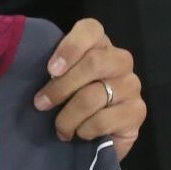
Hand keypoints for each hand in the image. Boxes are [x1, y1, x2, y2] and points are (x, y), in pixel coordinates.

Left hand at [33, 18, 143, 155]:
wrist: (96, 140)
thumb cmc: (71, 105)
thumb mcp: (59, 83)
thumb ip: (54, 71)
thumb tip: (32, 69)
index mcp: (100, 46)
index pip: (91, 29)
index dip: (70, 47)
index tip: (50, 70)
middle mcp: (120, 61)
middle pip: (94, 62)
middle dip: (61, 87)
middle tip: (41, 104)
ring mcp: (132, 86)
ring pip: (93, 95)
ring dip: (68, 117)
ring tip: (60, 129)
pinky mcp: (138, 112)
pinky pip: (103, 120)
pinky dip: (85, 130)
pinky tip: (81, 134)